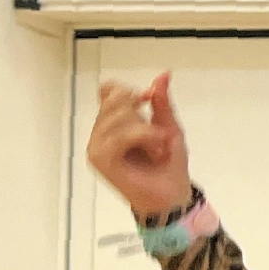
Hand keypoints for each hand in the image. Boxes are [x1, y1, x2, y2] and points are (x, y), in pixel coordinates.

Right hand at [86, 72, 196, 217]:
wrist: (172, 195)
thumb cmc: (169, 164)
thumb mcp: (169, 127)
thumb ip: (162, 102)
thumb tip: (164, 74)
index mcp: (112, 122)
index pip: (108, 91)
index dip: (129, 91)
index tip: (148, 101)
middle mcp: (100, 132)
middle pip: (115, 100)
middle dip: (142, 114)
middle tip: (157, 136)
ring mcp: (97, 146)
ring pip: (119, 117)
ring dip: (147, 130)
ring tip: (157, 148)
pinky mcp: (100, 160)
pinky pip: (119, 136)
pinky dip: (142, 138)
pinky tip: (154, 149)